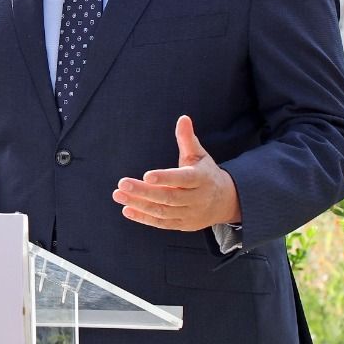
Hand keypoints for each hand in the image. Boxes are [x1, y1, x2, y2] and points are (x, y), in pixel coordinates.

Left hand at [112, 115, 241, 231]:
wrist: (224, 201)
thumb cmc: (205, 173)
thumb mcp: (200, 155)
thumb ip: (188, 139)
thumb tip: (183, 118)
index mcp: (201, 178)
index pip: (183, 178)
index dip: (166, 177)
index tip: (146, 175)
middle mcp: (196, 198)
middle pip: (169, 196)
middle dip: (144, 191)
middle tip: (122, 183)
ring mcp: (189, 214)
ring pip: (162, 211)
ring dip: (139, 204)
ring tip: (118, 194)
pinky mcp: (182, 225)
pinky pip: (161, 223)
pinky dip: (143, 218)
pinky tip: (127, 209)